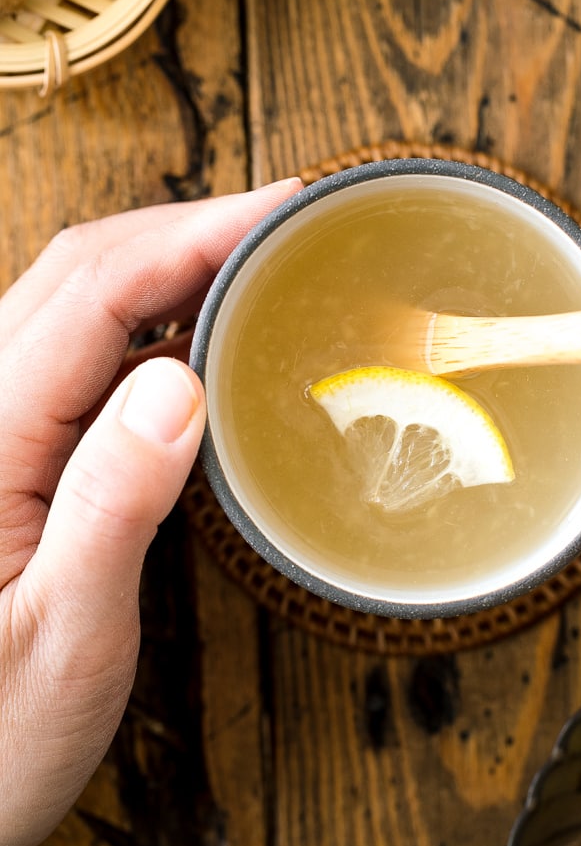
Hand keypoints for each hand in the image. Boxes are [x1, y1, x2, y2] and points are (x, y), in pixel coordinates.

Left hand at [0, 180, 300, 845]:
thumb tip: (179, 384)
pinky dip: (149, 317)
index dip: (191, 235)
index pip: (93, 295)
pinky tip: (202, 332)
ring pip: (75, 300)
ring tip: (257, 257)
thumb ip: (113, 505)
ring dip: (166, 261)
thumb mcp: (67, 636)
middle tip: (287, 220)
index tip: (280, 209)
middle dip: (186, 227)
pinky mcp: (9, 451)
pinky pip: (80, 352)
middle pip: (78, 272)